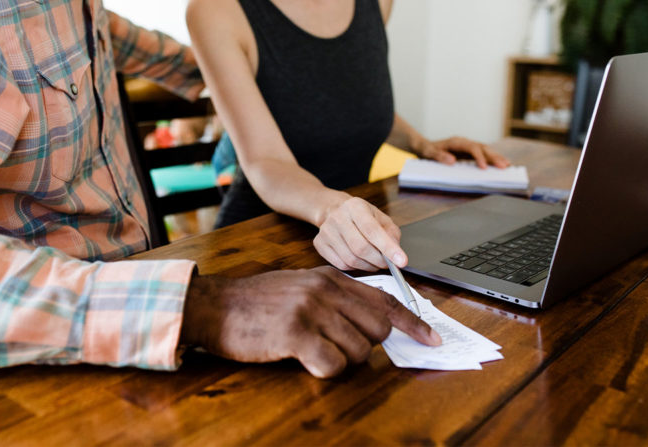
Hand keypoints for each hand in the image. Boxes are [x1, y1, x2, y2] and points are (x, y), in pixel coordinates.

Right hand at [180, 266, 441, 377]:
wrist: (216, 306)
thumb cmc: (259, 303)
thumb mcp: (302, 288)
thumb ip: (337, 299)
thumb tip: (375, 323)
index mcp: (331, 277)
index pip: (385, 300)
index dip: (413, 323)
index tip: (431, 340)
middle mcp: (326, 289)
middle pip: (378, 330)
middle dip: (365, 346)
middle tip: (335, 345)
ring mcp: (312, 310)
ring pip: (358, 352)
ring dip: (340, 360)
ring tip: (310, 350)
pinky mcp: (296, 333)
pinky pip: (333, 365)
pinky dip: (323, 369)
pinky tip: (302, 358)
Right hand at [314, 196, 404, 271]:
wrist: (333, 210)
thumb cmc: (360, 216)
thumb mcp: (380, 217)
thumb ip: (391, 233)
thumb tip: (396, 254)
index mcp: (355, 206)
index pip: (372, 230)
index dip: (388, 248)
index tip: (401, 261)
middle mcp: (338, 217)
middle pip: (360, 248)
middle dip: (378, 260)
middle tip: (387, 264)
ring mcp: (326, 231)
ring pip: (351, 259)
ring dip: (368, 266)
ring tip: (374, 262)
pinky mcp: (320, 244)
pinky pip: (341, 265)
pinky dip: (355, 267)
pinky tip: (359, 260)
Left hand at [418, 136, 509, 168]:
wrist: (425, 146)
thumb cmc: (426, 150)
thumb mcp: (428, 153)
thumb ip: (439, 156)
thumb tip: (452, 161)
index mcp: (456, 142)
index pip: (472, 148)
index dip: (479, 157)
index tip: (484, 168)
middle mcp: (464, 142)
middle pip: (482, 148)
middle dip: (493, 157)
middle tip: (504, 166)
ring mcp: (468, 147)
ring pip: (485, 150)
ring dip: (496, 157)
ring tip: (507, 165)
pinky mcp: (469, 152)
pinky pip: (483, 154)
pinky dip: (492, 159)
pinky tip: (500, 164)